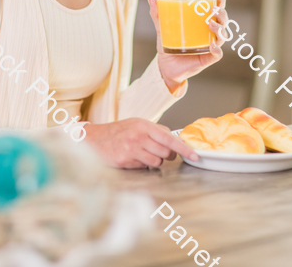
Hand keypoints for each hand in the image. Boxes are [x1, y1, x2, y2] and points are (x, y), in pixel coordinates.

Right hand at [82, 118, 198, 167]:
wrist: (96, 139)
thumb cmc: (118, 132)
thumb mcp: (137, 124)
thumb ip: (156, 131)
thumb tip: (175, 139)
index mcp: (144, 125)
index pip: (170, 138)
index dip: (184, 148)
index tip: (195, 156)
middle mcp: (139, 136)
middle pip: (166, 152)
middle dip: (166, 154)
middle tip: (157, 151)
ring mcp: (132, 149)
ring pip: (157, 161)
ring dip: (154, 160)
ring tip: (143, 153)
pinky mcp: (126, 160)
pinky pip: (145, 167)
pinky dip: (143, 164)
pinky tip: (134, 158)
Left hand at [148, 0, 228, 91]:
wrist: (165, 67)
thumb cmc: (168, 46)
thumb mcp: (162, 29)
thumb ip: (158, 14)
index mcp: (202, 23)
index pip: (215, 9)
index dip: (220, 0)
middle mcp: (209, 33)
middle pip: (223, 21)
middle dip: (222, 13)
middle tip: (213, 10)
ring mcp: (210, 46)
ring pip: (223, 35)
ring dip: (220, 28)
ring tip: (211, 24)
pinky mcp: (208, 59)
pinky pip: (217, 54)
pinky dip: (217, 50)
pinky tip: (211, 45)